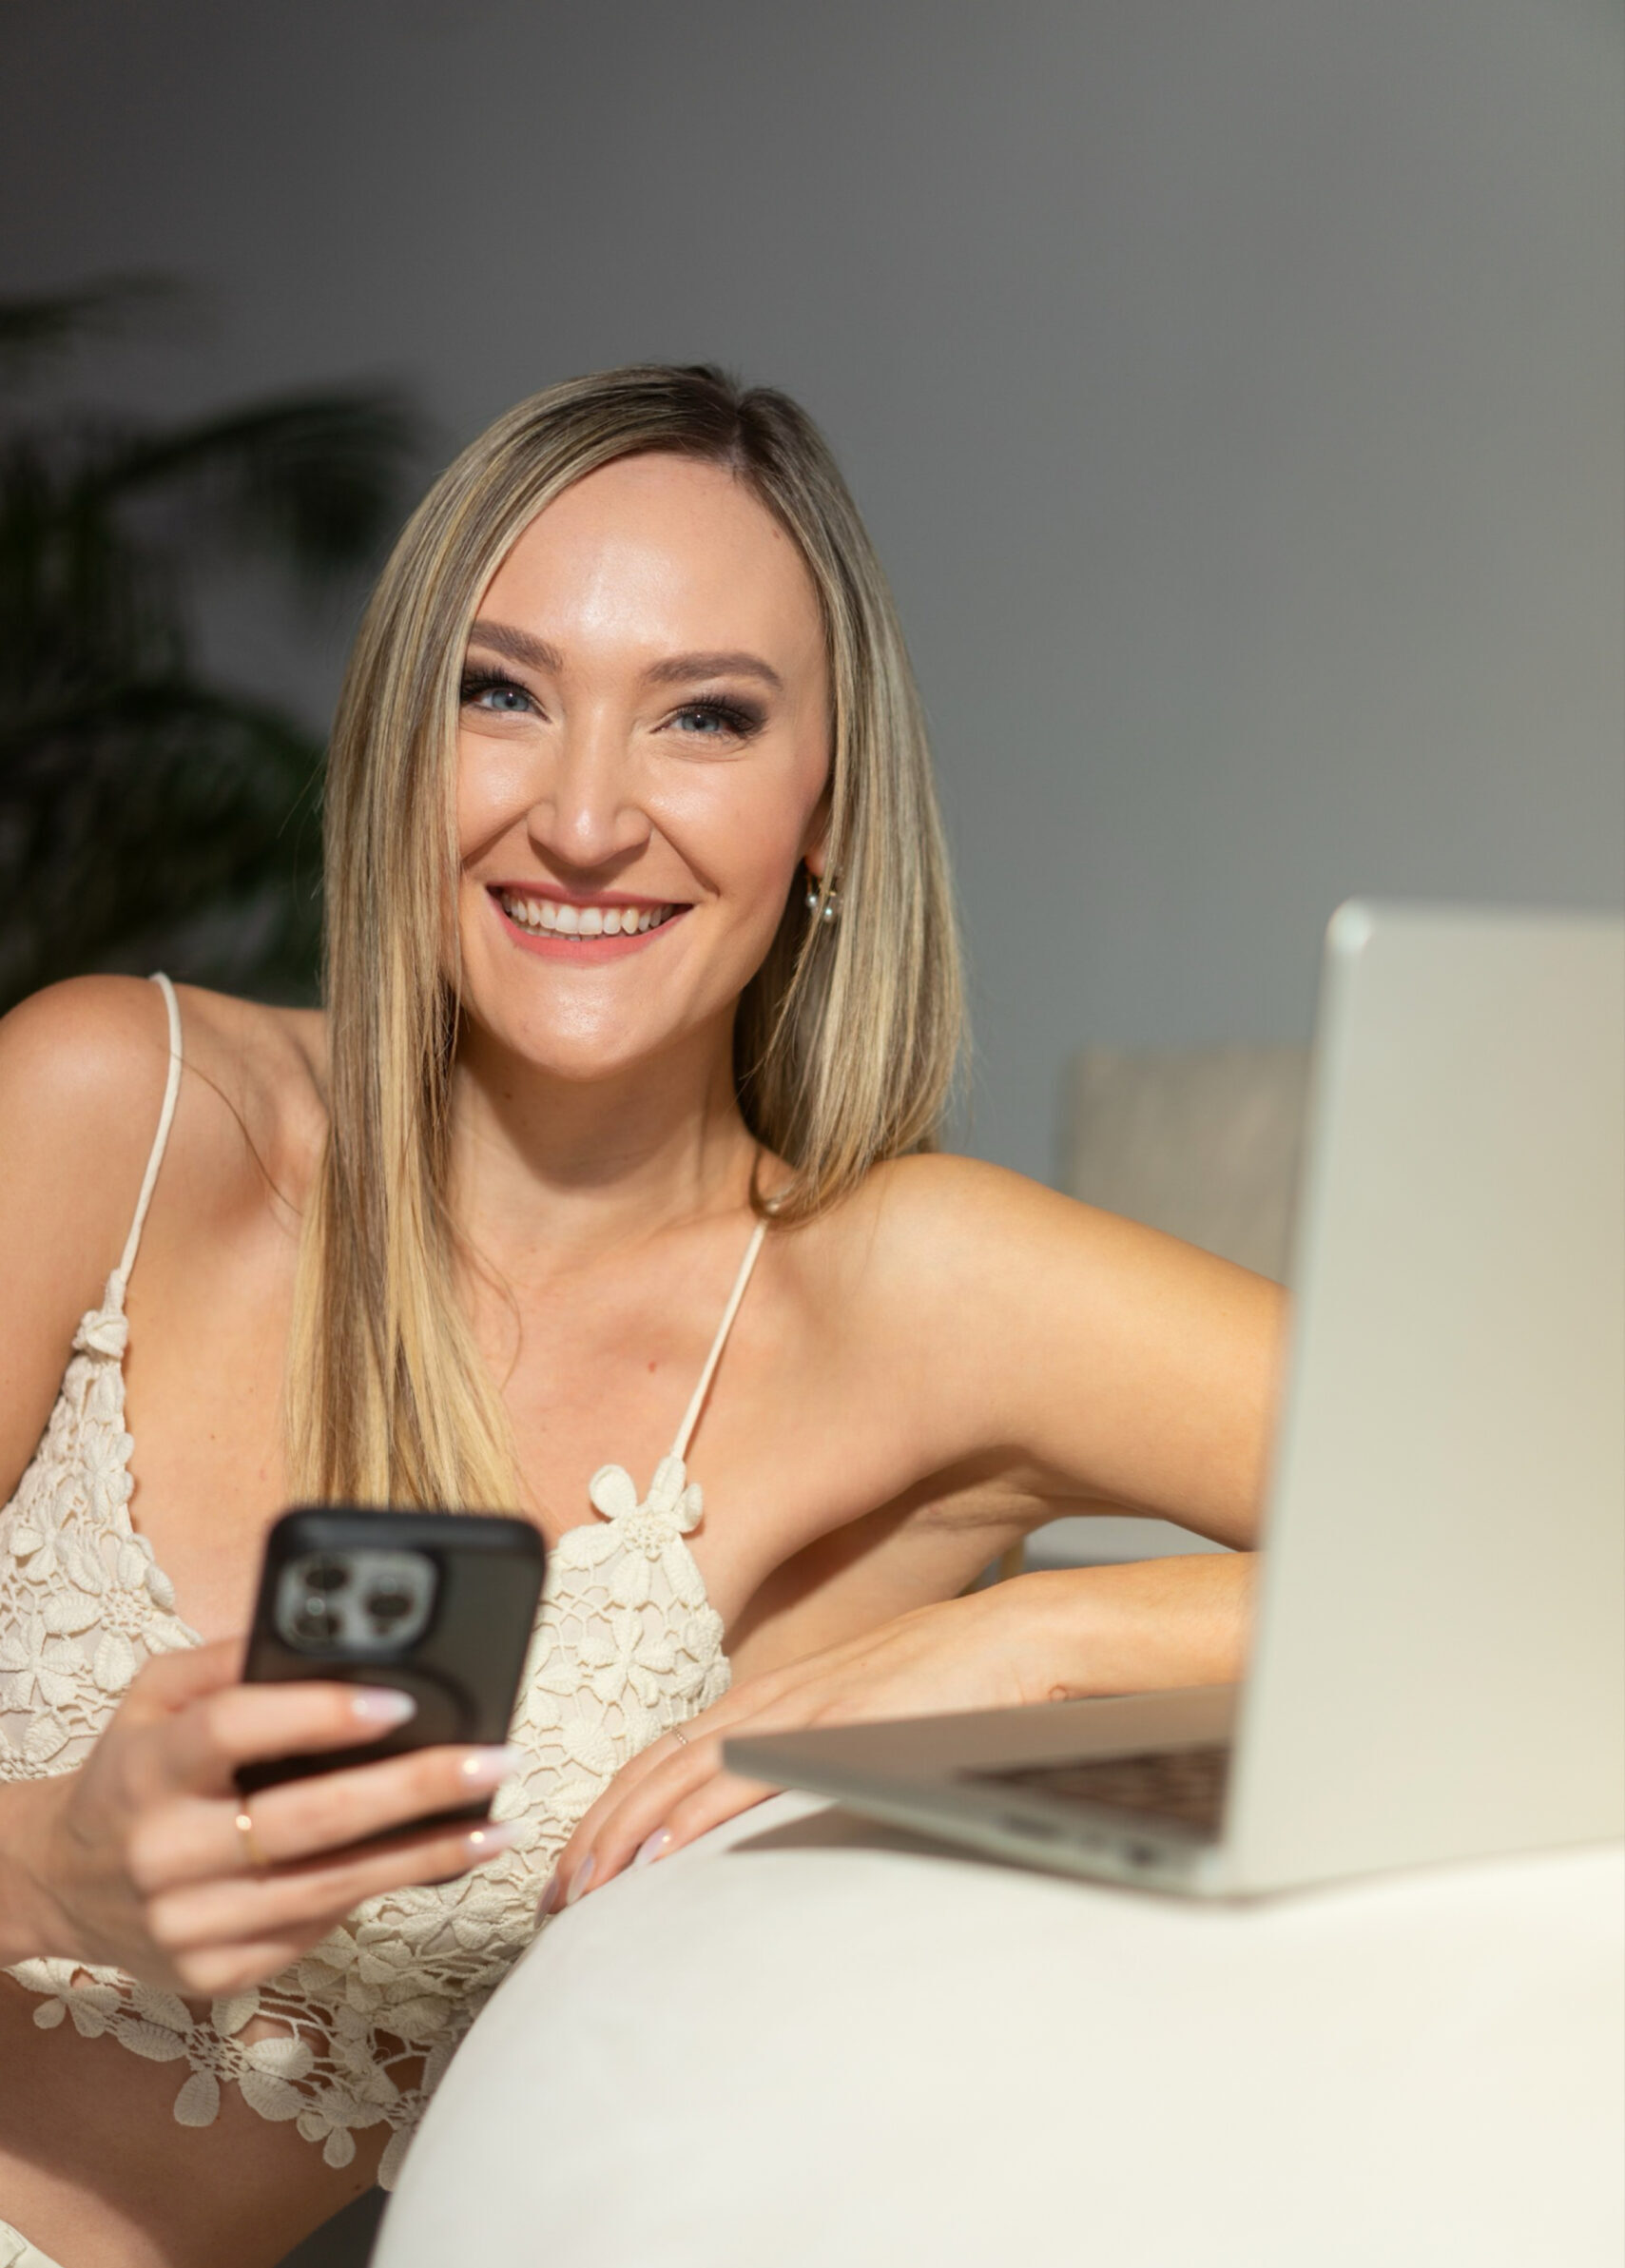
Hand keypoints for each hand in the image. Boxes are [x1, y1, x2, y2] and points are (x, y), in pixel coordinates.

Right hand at [11, 1638, 520, 1994]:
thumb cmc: (130, 1771)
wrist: (57, 1883)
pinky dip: (377, 1895)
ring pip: (326, 1890)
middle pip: (304, 1821)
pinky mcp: (214, 1975)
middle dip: (413, 1789)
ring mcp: (188, 1925)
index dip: (316, 1714)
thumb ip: (231, 1660)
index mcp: (146, 1768)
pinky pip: (312, 1931)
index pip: (232, 1732)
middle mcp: (162, 1852)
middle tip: (490, 1760)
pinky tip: (432, 1864)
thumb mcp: (155, 1696)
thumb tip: (332, 1640)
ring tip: (495, 1825)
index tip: (398, 1700)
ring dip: (424, 1856)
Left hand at [545, 1583, 1040, 1910]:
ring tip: (585, 1886)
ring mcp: (796, 1711)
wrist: (1010, 1639)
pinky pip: (746, 1775)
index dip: (612, 1810)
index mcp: (768, 1701)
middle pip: (652, 1768)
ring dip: (624, 1832)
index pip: (663, 1758)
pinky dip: (694, 1814)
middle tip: (553, 1893)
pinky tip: (662, 1850)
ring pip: (682, 1773)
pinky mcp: (832, 1728)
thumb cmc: (945, 1684)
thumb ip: (809, 1758)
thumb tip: (774, 1810)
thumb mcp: (858, 1723)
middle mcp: (767, 1701)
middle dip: (595, 1832)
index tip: (577, 1863)